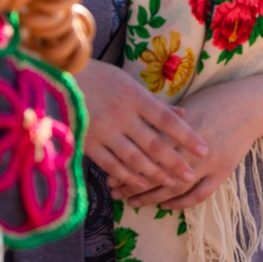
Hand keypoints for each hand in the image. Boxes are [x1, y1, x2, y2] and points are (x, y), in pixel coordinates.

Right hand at [77, 59, 206, 192]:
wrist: (58, 78)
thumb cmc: (99, 78)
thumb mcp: (129, 83)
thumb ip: (154, 103)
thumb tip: (182, 113)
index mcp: (136, 98)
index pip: (168, 121)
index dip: (187, 136)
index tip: (204, 149)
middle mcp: (122, 115)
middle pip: (154, 143)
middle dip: (175, 162)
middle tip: (191, 175)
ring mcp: (104, 131)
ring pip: (134, 157)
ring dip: (155, 173)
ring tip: (172, 183)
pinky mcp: (88, 142)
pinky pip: (111, 163)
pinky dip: (127, 175)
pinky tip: (141, 183)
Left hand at [111, 79, 262, 209]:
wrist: (251, 106)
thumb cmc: (215, 100)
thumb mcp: (185, 106)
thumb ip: (162, 123)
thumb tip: (135, 135)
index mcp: (179, 129)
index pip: (146, 153)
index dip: (126, 166)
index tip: (109, 174)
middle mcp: (192, 148)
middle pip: (157, 172)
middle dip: (133, 185)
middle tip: (115, 192)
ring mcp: (209, 162)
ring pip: (176, 187)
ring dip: (153, 198)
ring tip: (134, 203)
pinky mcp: (223, 171)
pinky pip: (200, 194)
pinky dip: (182, 203)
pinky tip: (167, 206)